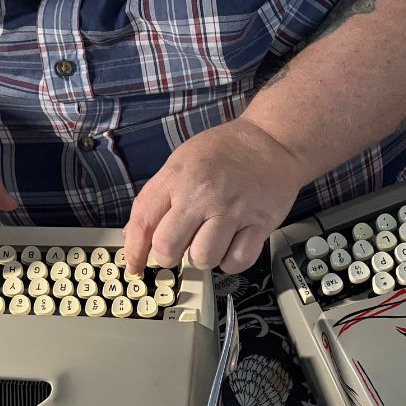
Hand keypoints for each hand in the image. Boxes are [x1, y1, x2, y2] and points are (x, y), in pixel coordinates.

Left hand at [123, 117, 307, 275]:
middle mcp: (203, 194)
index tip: (134, 265)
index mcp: (178, 177)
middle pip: (169, 247)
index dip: (134, 251)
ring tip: (209, 242)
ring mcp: (233, 210)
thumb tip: (135, 235)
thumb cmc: (224, 152)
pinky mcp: (260, 223)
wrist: (272, 140)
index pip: (143, 222)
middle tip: (177, 251)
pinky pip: (236, 261)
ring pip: (203, 259)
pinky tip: (230, 246)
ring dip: (202, 258)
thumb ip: (158, 197)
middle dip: (168, 257)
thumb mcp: (181, 162)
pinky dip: (230, 261)